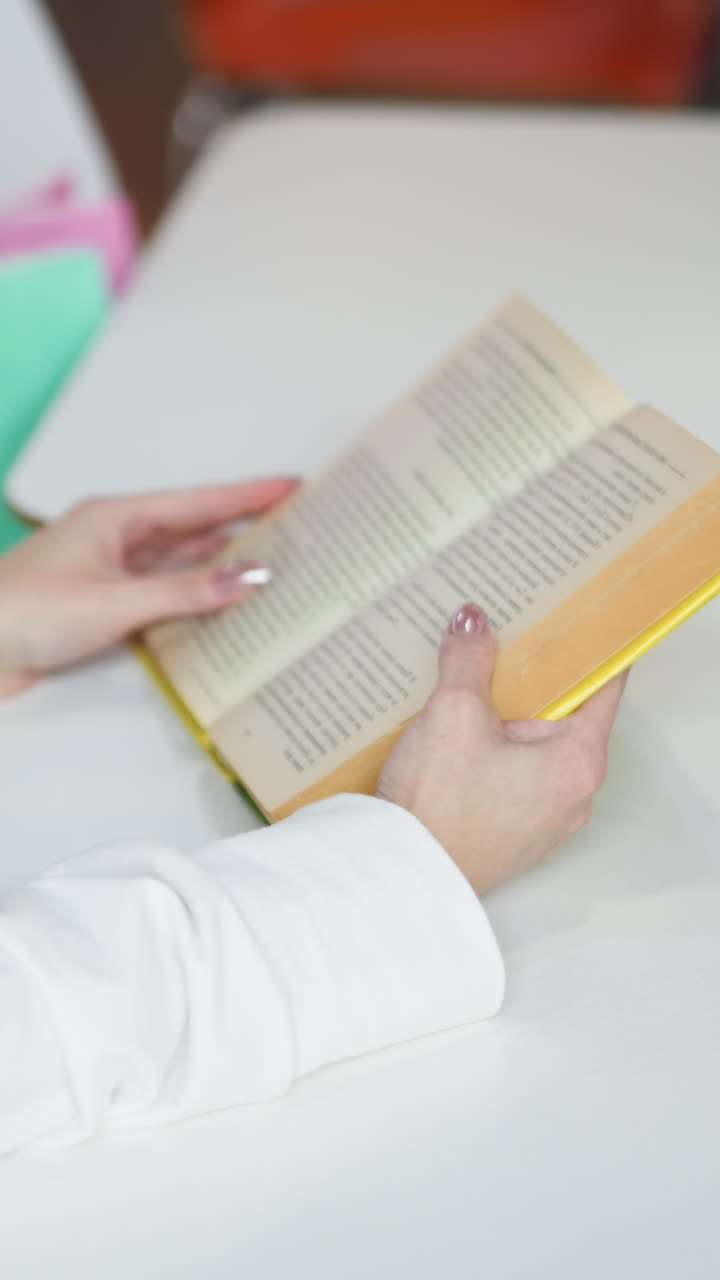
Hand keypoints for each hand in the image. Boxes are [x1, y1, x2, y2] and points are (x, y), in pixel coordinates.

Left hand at [0, 477, 295, 696]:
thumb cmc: (23, 611)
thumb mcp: (116, 599)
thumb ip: (186, 591)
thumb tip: (249, 578)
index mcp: (115, 518)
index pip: (198, 502)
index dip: (247, 495)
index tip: (290, 487)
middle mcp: (115, 540)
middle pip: (193, 528)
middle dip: (243, 524)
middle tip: (293, 521)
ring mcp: (109, 574)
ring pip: (179, 562)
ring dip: (221, 562)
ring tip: (272, 558)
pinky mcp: (103, 607)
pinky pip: (162, 595)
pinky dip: (194, 597)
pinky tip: (220, 602)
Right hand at [378, 603, 626, 895]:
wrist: (402, 878)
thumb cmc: (439, 811)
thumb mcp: (453, 715)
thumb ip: (468, 661)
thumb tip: (473, 625)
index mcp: (577, 762)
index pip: (604, 685)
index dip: (587, 647)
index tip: (571, 618)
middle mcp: (572, 795)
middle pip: (564, 715)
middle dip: (531, 678)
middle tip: (502, 641)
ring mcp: (542, 818)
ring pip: (534, 747)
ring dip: (505, 717)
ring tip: (468, 686)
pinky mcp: (510, 831)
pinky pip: (512, 776)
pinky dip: (491, 751)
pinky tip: (454, 735)